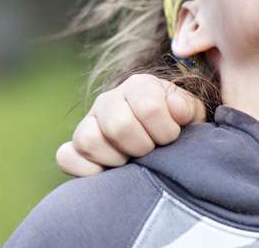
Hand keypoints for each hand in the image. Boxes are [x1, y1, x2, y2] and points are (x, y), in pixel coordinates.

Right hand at [55, 73, 205, 176]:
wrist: (164, 143)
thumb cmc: (179, 126)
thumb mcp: (192, 115)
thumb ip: (188, 108)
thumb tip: (175, 107)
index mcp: (139, 86)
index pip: (148, 106)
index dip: (165, 130)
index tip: (172, 137)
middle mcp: (109, 100)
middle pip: (118, 125)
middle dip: (142, 146)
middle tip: (152, 151)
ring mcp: (88, 122)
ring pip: (89, 140)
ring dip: (116, 158)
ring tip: (132, 160)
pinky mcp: (74, 146)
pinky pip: (67, 157)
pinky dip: (87, 170)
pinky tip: (109, 172)